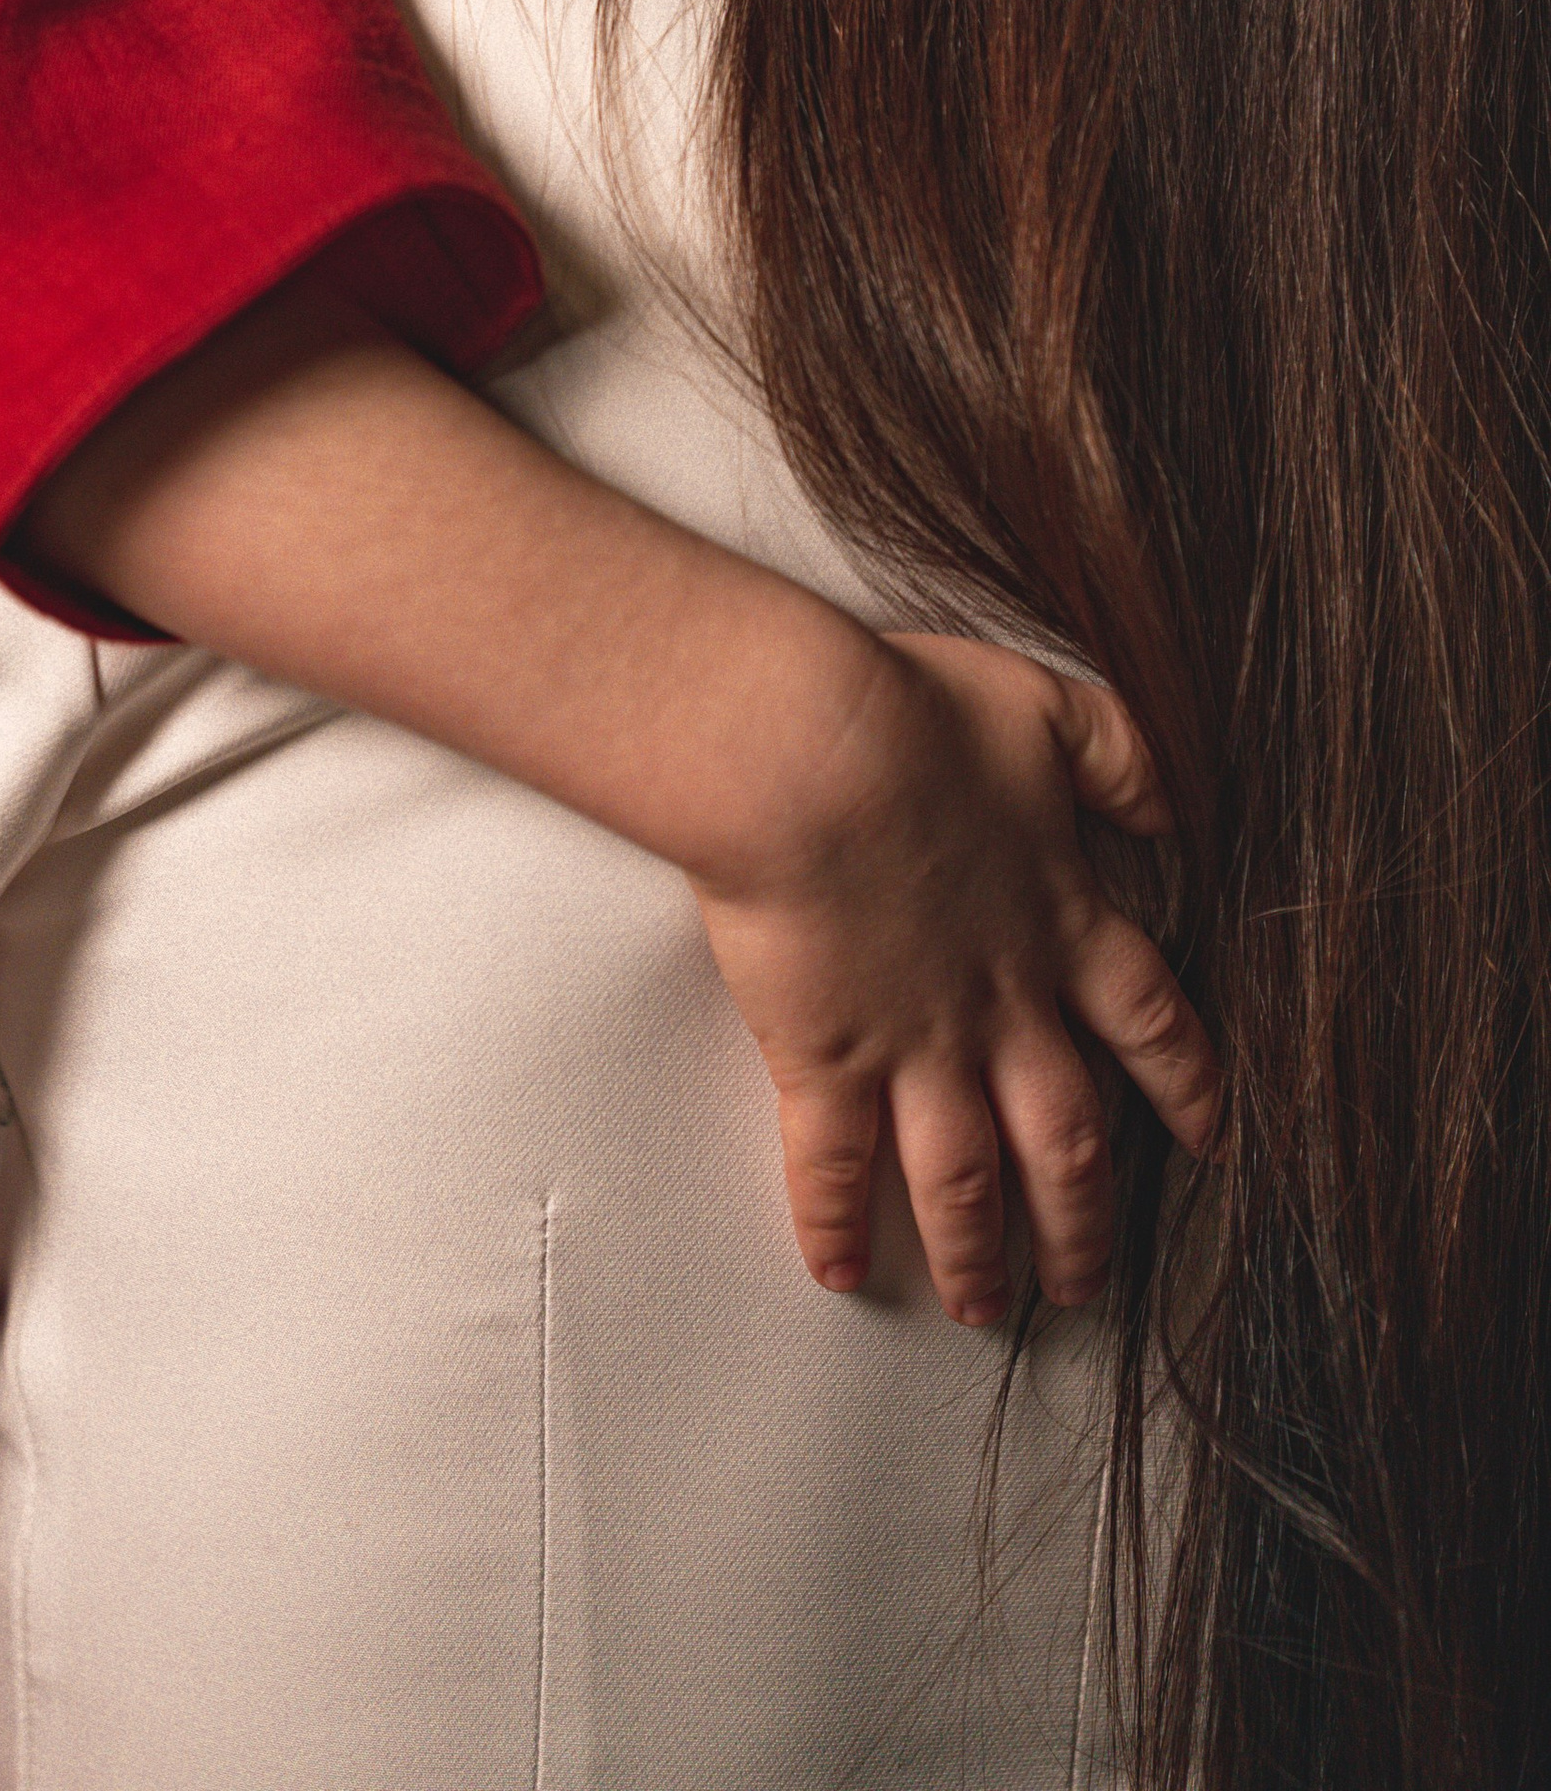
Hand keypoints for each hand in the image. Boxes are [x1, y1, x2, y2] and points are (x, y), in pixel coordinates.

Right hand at [686, 624, 1217, 1325]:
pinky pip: (834, 1168)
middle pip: (1071, 1144)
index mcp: (1065, 926)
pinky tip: (838, 1272)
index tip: (1212, 1140)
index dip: (1188, 1087)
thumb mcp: (1052, 709)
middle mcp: (1005, 1009)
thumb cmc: (916, 716)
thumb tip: (1178, 807)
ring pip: (966, 1183)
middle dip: (1086, 1221)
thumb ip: (1126, 758)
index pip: (1153, 1027)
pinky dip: (835, 1226)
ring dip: (981, 1255)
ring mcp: (916, 1046)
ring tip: (986, 1309)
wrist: (807, 751)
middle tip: (1090, 1280)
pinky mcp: (826, 1059)